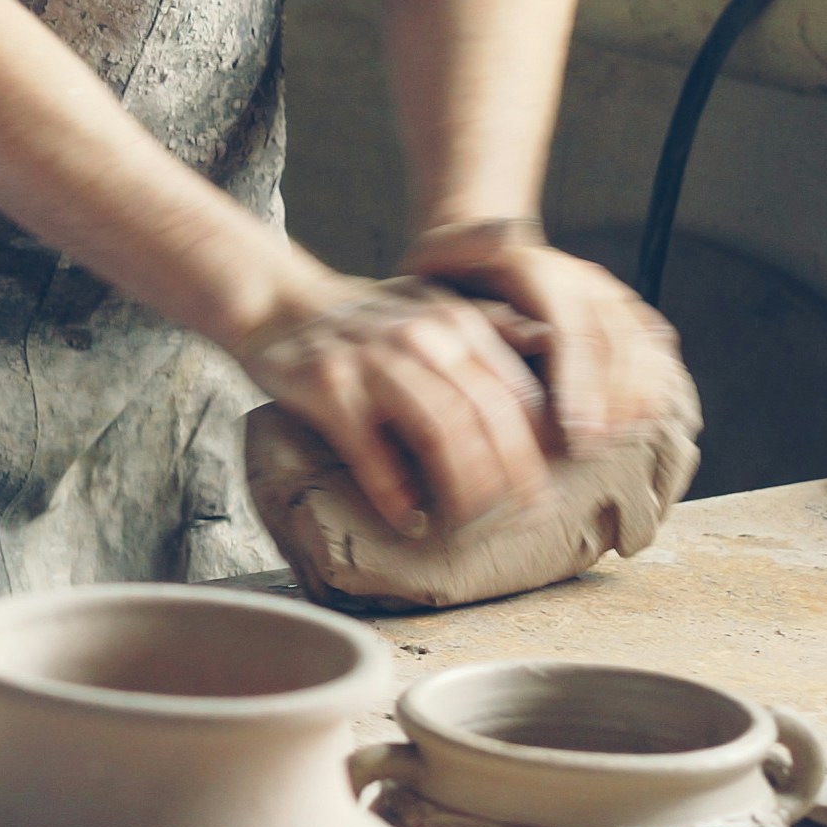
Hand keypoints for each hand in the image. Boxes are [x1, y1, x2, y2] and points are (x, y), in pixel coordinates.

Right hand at [232, 273, 551, 536]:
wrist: (275, 302)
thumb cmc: (362, 317)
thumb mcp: (431, 304)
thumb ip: (491, 325)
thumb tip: (551, 345)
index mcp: (454, 320)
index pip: (515, 390)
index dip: (537, 447)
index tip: (546, 489)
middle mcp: (419, 335)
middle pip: (485, 413)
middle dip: (512, 474)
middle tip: (524, 519)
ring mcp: (371, 360)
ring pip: (439, 429)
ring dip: (464, 486)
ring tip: (472, 524)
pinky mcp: (328, 387)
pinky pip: (370, 450)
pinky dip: (393, 493)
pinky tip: (409, 520)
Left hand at [402, 218, 692, 452]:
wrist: (478, 251)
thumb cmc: (449, 267)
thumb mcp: (441, 252)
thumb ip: (465, 253)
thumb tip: (509, 235)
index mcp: (538, 267)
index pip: (572, 327)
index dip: (579, 381)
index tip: (573, 431)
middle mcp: (583, 280)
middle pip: (614, 344)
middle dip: (608, 403)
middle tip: (589, 450)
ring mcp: (610, 297)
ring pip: (644, 350)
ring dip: (633, 402)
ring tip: (606, 444)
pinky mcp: (626, 316)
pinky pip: (656, 354)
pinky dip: (651, 392)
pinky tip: (630, 427)